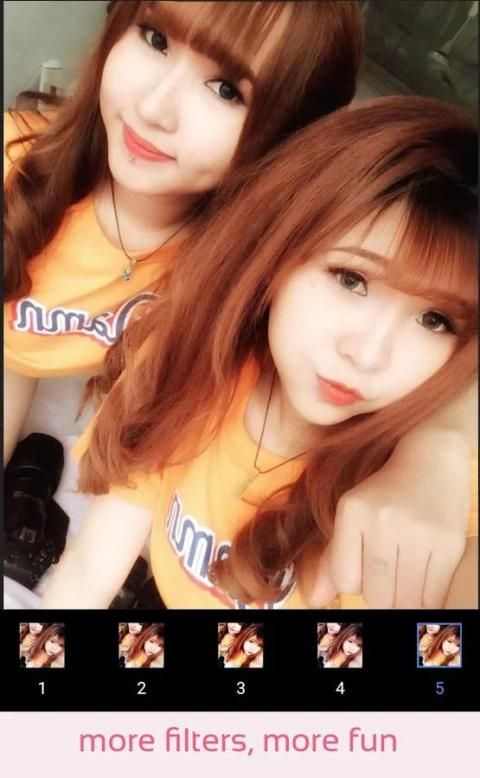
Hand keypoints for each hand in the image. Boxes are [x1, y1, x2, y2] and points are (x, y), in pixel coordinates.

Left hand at [329, 430, 470, 607]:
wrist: (433, 457)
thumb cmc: (386, 492)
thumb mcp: (352, 513)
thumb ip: (332, 557)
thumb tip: (315, 600)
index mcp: (352, 510)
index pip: (345, 580)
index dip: (355, 582)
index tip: (366, 570)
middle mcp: (382, 519)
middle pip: (376, 595)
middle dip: (382, 594)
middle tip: (390, 574)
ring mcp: (417, 531)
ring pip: (405, 600)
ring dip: (405, 598)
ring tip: (407, 575)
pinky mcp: (449, 542)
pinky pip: (433, 597)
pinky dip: (427, 598)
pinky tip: (424, 577)